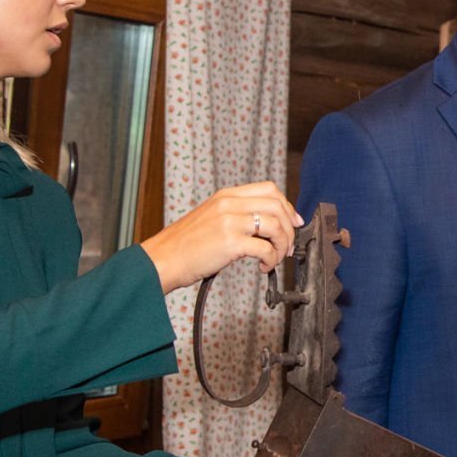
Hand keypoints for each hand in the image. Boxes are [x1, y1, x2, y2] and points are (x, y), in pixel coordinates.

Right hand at [140, 181, 303, 291]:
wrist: (163, 259)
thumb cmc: (185, 245)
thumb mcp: (211, 218)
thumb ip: (237, 215)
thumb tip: (267, 225)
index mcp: (226, 195)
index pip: (269, 189)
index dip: (287, 206)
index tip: (293, 222)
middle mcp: (229, 204)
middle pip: (277, 205)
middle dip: (289, 228)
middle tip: (288, 246)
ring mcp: (230, 222)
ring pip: (276, 225)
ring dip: (282, 245)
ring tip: (275, 258)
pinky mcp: (230, 242)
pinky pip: (265, 248)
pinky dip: (271, 260)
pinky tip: (263, 267)